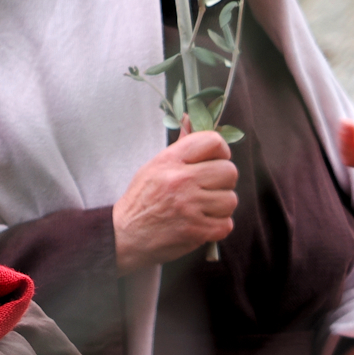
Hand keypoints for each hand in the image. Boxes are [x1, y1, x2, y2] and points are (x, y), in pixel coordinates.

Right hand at [113, 128, 238, 271]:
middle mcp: (180, 181)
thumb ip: (180, 147)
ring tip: (201, 209)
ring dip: (220, 207)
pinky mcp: (196, 230)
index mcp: (169, 161)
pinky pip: (226, 224)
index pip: (213, 141)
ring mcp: (189, 206)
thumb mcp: (155, 167)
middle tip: (207, 189)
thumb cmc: (142, 199)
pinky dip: (217, 227)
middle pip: (229, 171)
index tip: (215, 161)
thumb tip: (191, 118)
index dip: (221, 151)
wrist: (123, 235)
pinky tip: (200, 224)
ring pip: (231, 200)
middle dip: (223, 182)